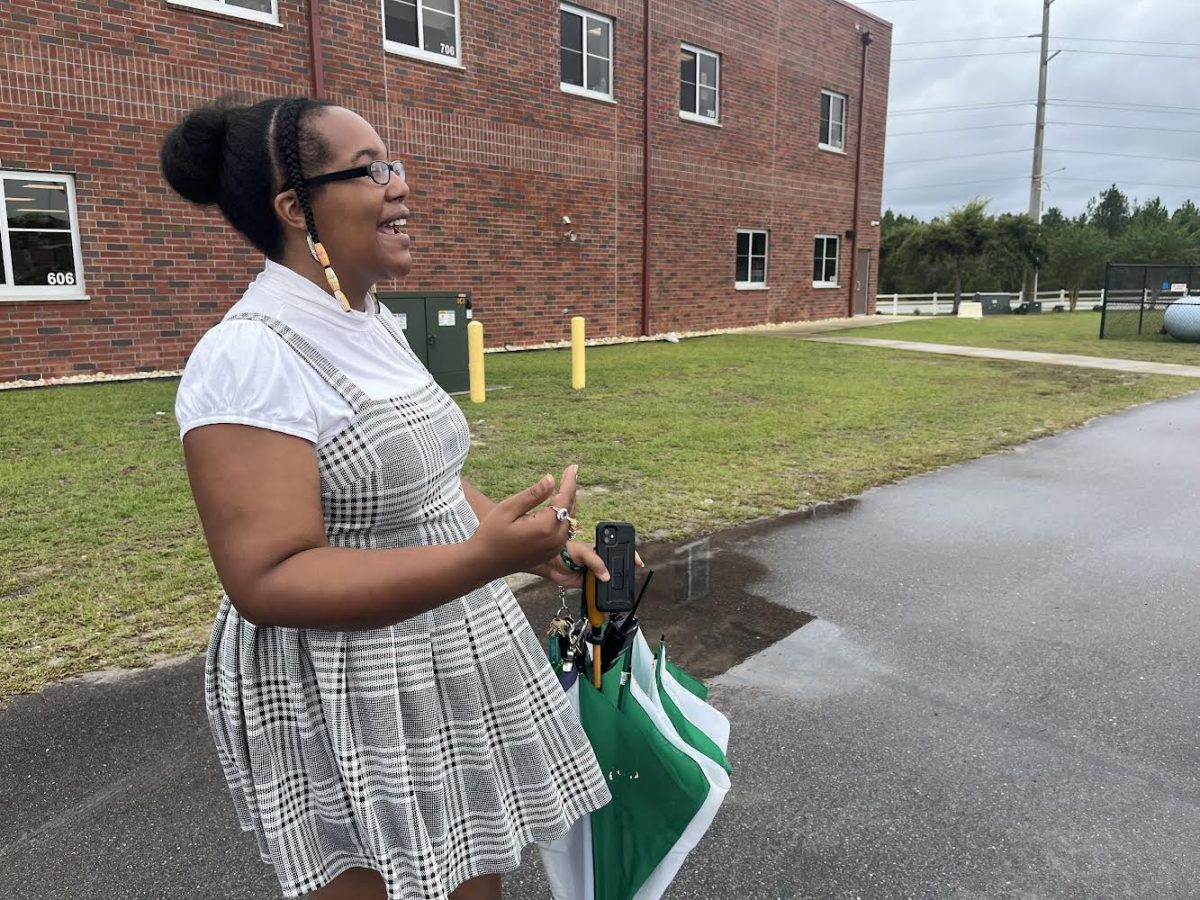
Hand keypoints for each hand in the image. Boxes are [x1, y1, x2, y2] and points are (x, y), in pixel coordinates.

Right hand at [469, 465, 578, 578]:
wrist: (484, 563)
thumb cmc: (491, 534)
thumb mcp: (508, 509)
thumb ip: (532, 495)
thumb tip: (551, 479)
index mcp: (545, 527)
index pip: (564, 499)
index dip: (570, 482)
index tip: (573, 467)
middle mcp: (554, 540)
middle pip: (570, 510)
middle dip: (570, 491)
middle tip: (569, 473)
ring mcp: (554, 549)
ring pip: (570, 521)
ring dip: (567, 504)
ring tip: (564, 486)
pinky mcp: (550, 554)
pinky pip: (564, 532)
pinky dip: (563, 517)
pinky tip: (556, 507)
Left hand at [529, 541, 645, 587]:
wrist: (550, 564)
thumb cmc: (564, 551)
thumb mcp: (583, 552)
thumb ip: (596, 563)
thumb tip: (606, 576)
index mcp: (600, 550)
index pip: (618, 552)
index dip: (629, 556)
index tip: (638, 562)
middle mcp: (599, 562)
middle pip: (615, 569)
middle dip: (620, 574)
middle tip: (626, 578)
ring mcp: (593, 573)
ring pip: (607, 581)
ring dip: (610, 586)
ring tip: (615, 589)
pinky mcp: (587, 584)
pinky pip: (597, 591)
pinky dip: (600, 594)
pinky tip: (604, 596)